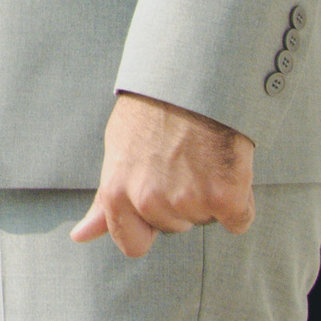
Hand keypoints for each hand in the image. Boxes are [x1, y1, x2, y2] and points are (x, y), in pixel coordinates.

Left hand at [70, 91, 252, 256]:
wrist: (193, 76)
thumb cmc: (152, 110)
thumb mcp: (117, 150)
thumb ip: (104, 201)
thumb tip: (80, 236)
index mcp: (118, 193)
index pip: (132, 244)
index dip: (147, 225)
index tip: (156, 197)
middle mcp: (151, 201)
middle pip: (175, 226)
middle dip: (179, 200)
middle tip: (180, 158)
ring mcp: (189, 200)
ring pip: (205, 219)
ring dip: (208, 195)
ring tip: (200, 154)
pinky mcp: (227, 197)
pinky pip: (239, 219)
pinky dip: (239, 199)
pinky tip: (227, 165)